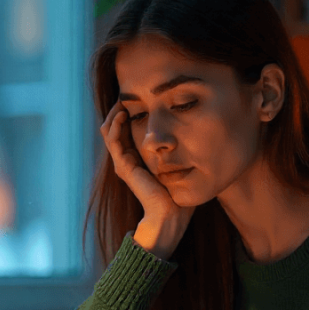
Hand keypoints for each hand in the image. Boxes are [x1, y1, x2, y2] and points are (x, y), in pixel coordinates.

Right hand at [100, 102, 194, 258]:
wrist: (170, 216)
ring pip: (110, 131)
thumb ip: (180, 152)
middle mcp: (127, 159)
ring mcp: (123, 162)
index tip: (141, 97)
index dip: (131, 112)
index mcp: (137, 159)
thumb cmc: (178, 195)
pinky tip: (124, 113)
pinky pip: (114, 140)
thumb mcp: (180, 166)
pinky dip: (116, 125)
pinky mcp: (124, 167)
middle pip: (115, 127)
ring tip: (123, 99)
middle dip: (120, 108)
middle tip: (127, 93)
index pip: (127, 130)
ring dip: (115, 113)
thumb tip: (198, 134)